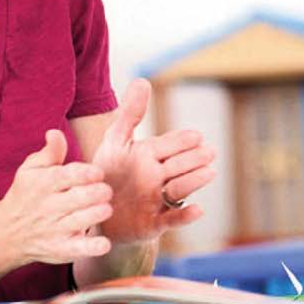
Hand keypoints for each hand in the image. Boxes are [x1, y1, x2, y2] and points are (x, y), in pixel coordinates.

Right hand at [0, 130, 112, 265]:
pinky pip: (79, 249)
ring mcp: (55, 229)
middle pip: (81, 197)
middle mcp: (49, 207)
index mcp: (44, 184)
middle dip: (99, 192)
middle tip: (105, 191)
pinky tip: (104, 243)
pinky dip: (93, 247)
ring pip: (83, 220)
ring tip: (104, 208)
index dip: (88, 173)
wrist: (4, 234)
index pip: (68, 175)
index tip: (98, 173)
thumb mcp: (31, 170)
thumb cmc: (26, 195)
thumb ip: (49, 152)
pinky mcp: (60, 249)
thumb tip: (55, 133)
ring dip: (99, 213)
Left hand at [93, 79, 215, 244]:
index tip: (196, 137)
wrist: (95, 214)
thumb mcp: (115, 142)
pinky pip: (174, 220)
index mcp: (153, 156)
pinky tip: (197, 209)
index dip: (184, 141)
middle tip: (208, 152)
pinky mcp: (157, 223)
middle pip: (182, 165)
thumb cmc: (109, 174)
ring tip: (208, 172)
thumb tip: (143, 80)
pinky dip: (186, 216)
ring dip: (195, 181)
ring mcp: (161, 199)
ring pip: (182, 188)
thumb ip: (130, 114)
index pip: (172, 145)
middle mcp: (161, 177)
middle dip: (195, 159)